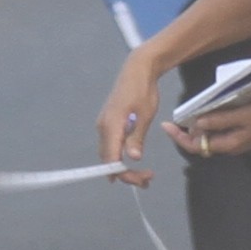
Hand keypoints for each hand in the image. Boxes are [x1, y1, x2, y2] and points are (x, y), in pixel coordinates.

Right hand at [96, 59, 161, 185]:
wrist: (137, 69)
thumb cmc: (143, 89)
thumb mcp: (145, 114)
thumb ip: (137, 137)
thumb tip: (133, 158)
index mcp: (111, 126)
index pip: (111, 159)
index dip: (123, 174)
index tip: (141, 180)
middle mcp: (103, 128)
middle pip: (108, 160)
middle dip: (126, 174)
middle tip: (147, 180)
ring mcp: (104, 126)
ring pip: (109, 154)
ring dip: (123, 167)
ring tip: (143, 175)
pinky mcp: (108, 123)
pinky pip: (111, 146)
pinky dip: (121, 157)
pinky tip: (132, 161)